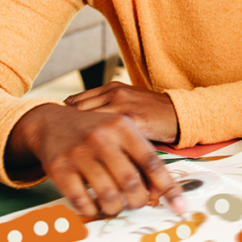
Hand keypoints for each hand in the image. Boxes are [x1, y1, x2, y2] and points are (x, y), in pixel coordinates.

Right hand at [5, 104, 186, 217]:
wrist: (51, 122)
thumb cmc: (95, 131)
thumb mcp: (122, 133)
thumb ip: (141, 157)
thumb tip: (160, 190)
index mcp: (123, 128)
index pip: (152, 162)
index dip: (168, 187)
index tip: (180, 206)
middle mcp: (102, 139)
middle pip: (131, 183)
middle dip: (139, 201)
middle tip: (137, 203)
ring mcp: (79, 154)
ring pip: (108, 195)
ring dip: (116, 208)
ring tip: (116, 206)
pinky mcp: (59, 169)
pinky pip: (82, 201)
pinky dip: (92, 210)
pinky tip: (94, 205)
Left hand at [65, 81, 179, 144]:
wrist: (179, 115)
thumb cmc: (153, 112)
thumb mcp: (128, 100)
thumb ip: (107, 104)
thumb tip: (79, 119)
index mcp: (113, 87)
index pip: (75, 100)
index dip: (65, 117)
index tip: (62, 130)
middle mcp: (115, 93)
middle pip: (76, 110)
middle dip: (67, 127)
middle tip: (62, 144)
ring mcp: (123, 106)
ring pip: (87, 122)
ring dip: (78, 137)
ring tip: (72, 151)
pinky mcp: (131, 122)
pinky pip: (104, 134)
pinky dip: (95, 145)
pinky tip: (91, 154)